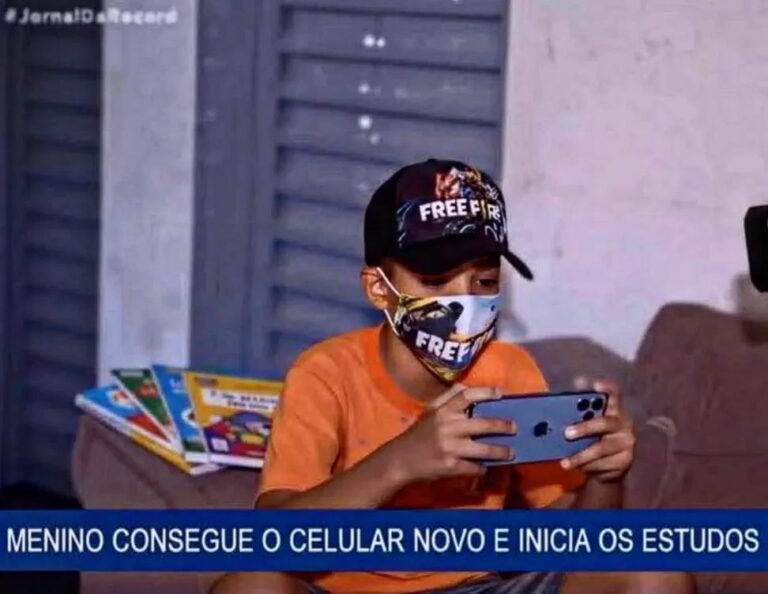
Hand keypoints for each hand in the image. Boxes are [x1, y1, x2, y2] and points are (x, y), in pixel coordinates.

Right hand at [385, 385, 515, 482]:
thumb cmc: (419, 433)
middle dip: (503, 426)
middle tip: (514, 427)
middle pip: (483, 424)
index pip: (467, 396)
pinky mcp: (451, 466)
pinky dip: (482, 468)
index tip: (501, 394)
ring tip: (511, 452)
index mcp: (443, 411)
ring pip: (484, 450)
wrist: (401, 460)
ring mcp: (450, 448)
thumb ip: (447, 398)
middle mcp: (448, 427)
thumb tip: (467, 387)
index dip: (486, 393)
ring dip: (501, 451)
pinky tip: (485, 467)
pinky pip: (474, 467)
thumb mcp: (430, 411)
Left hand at [561, 378, 634, 482]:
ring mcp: (627, 442)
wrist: (606, 466)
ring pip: (602, 448)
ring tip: (565, 462)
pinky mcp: (625, 461)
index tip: (596, 384)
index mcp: (614, 408)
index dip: (607, 388)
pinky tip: (577, 467)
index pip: (614, 394)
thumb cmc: (593, 436)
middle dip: (585, 428)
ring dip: (581, 455)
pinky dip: (588, 466)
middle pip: (605, 423)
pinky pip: (603, 464)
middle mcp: (624, 423)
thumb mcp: (585, 421)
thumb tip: (569, 391)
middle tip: (566, 433)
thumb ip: (579, 408)